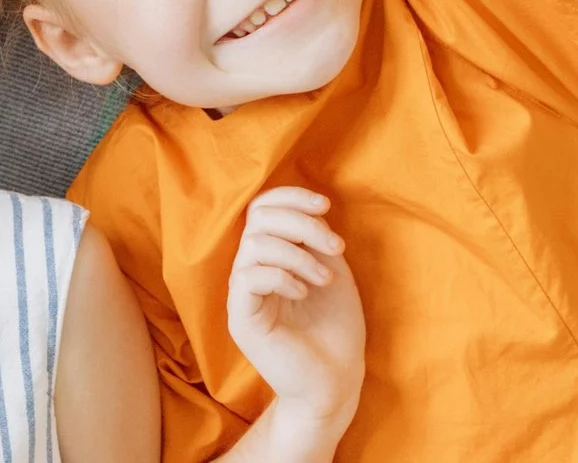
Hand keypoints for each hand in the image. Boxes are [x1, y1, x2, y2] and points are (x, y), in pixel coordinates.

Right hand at [226, 188, 363, 442]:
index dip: (290, 197)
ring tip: (324, 279)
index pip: (262, 208)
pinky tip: (304, 293)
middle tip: (335, 248)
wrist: (337, 380)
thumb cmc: (336, 328)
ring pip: (254, 245)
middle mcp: (250, 270)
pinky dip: (282, 276)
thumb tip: (307, 210)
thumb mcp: (331, 269)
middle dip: (301, 224)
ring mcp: (242, 295)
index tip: (324, 205)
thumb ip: (315, 238)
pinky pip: (248, 277)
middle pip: (258, 219)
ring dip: (298, 254)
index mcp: (270, 256)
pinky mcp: (241, 318)